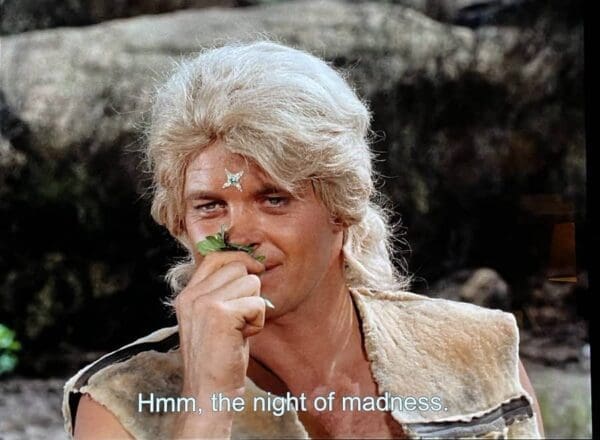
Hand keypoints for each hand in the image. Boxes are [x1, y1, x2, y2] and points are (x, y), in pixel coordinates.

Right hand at [172, 251, 265, 436]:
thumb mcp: (213, 317)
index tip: (254, 271)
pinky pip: (257, 304)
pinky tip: (243, 337)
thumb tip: (251, 266)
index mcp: (187, 294)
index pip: (216, 257)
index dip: (240, 260)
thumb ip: (222, 292)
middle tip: (241, 318)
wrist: (209, 394)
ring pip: (251, 283)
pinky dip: (257, 322)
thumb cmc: (218, 358)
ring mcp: (204, 303)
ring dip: (254, 307)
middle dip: (250, 290)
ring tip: (240, 329)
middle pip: (238, 267)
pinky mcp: (220, 315)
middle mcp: (192, 295)